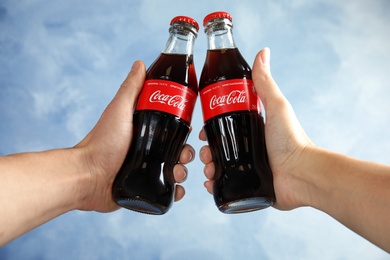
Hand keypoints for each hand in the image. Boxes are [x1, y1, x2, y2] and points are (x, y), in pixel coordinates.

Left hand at [75, 60, 194, 211]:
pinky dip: (175, 191)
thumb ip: (131, 88)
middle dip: (187, 153)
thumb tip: (141, 63)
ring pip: (176, 170)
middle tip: (185, 156)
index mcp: (145, 131)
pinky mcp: (145, 188)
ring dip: (183, 172)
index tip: (191, 132)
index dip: (185, 130)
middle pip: (178, 150)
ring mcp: (146, 170)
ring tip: (177, 174)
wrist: (87, 177)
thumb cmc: (101, 142)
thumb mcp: (119, 110)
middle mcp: (147, 149)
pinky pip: (167, 190)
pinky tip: (176, 190)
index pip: (172, 128)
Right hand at [199, 48, 312, 210]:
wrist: (301, 175)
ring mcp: (246, 165)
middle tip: (203, 153)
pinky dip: (213, 183)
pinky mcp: (246, 182)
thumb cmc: (292, 140)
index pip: (224, 123)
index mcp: (252, 127)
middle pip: (218, 144)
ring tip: (208, 169)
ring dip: (207, 165)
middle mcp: (248, 145)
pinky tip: (209, 182)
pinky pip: (224, 183)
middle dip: (206, 148)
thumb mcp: (276, 107)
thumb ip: (265, 82)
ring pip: (218, 164)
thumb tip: (262, 52)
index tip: (201, 130)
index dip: (210, 126)